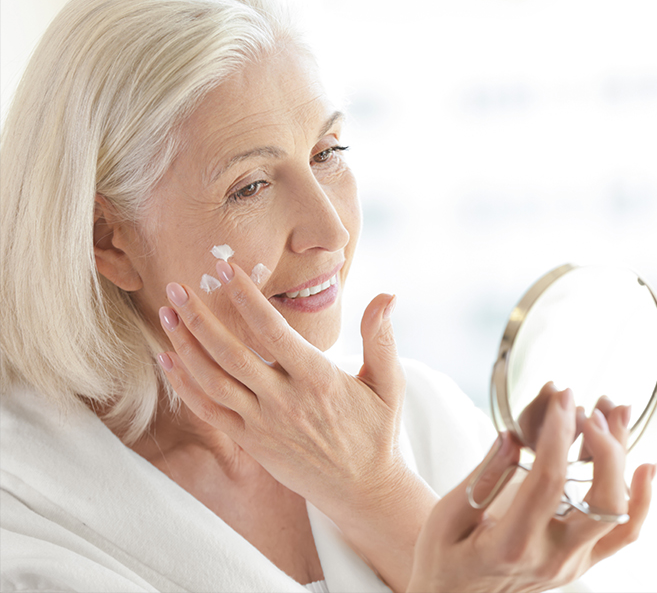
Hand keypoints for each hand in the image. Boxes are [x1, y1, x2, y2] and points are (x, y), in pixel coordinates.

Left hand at [157, 260, 435, 590]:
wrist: (362, 489)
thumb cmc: (377, 431)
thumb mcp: (389, 383)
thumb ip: (381, 338)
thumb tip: (388, 296)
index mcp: (318, 378)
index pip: (272, 329)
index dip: (244, 297)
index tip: (224, 268)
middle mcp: (285, 400)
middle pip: (230, 352)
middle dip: (199, 317)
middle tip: (178, 286)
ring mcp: (263, 423)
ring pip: (212, 380)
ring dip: (184, 346)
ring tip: (166, 314)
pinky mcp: (250, 442)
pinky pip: (209, 411)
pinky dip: (184, 385)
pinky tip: (168, 359)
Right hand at [408, 388, 654, 592]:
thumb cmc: (446, 559)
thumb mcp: (447, 518)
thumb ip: (482, 478)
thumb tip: (512, 438)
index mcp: (512, 545)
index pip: (549, 481)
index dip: (560, 433)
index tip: (563, 397)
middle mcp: (551, 558)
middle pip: (602, 500)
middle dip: (605, 446)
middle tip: (588, 407)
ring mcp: (573, 564)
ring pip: (621, 514)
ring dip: (624, 460)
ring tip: (616, 415)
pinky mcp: (583, 562)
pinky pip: (624, 533)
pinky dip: (642, 499)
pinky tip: (648, 466)